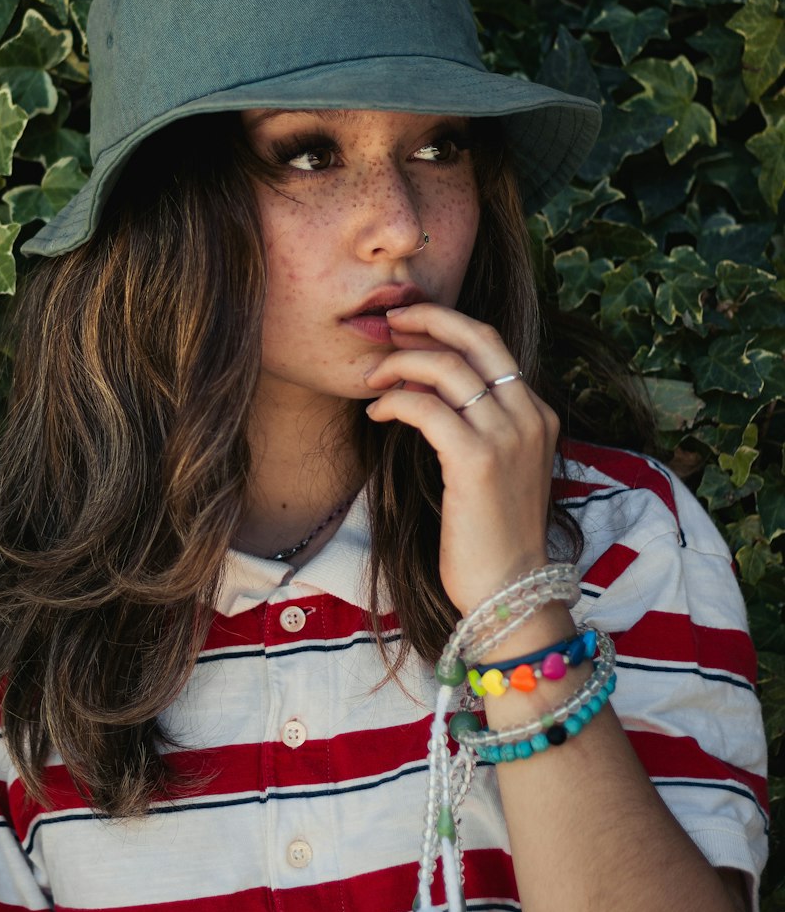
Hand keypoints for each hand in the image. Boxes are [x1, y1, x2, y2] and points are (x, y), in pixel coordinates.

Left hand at [363, 304, 559, 615]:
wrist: (510, 592)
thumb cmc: (492, 535)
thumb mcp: (493, 467)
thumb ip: (473, 424)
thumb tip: (422, 384)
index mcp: (537, 413)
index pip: (491, 344)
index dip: (446, 325)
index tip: (409, 325)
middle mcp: (529, 416)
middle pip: (477, 337)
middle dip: (427, 319)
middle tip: (389, 323)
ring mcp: (507, 436)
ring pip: (446, 368)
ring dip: (400, 363)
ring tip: (372, 378)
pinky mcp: (477, 461)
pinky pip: (425, 408)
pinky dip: (394, 402)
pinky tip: (377, 413)